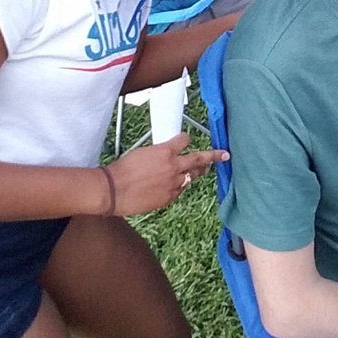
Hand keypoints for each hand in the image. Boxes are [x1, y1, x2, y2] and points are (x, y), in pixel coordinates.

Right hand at [106, 133, 228, 214]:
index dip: (186, 139)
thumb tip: (167, 156)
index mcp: (165, 151)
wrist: (113, 190)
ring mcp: (173, 184)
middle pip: (198, 160)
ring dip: (197, 173)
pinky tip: (176, 185)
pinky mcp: (169, 197)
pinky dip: (180, 186)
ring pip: (191, 177)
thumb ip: (159, 153)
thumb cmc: (123, 169)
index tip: (188, 139)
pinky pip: (180, 191)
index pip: (185, 140)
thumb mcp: (143, 152)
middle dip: (213, 156)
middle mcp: (173, 167)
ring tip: (204, 170)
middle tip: (223, 155)